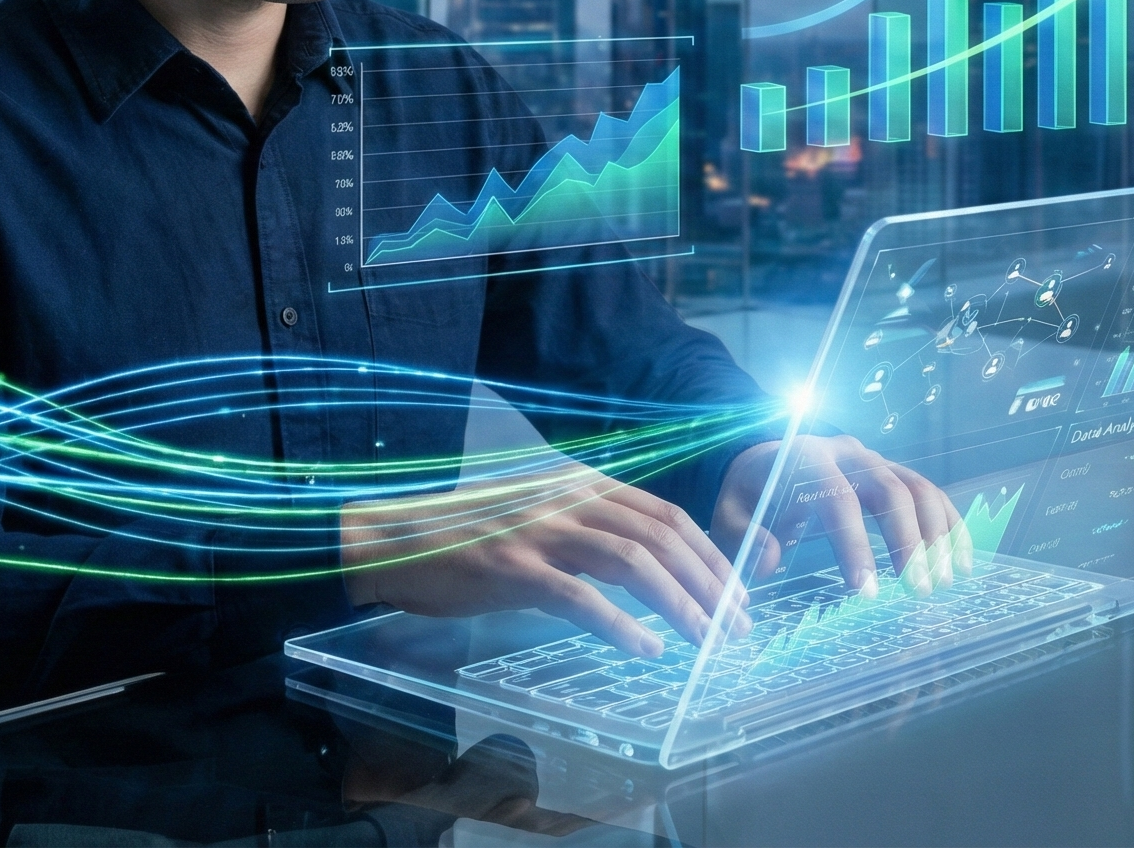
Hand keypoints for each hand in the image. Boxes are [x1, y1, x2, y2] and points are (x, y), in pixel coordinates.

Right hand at [339, 461, 748, 657]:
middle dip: (710, 583)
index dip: (710, 553)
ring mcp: (540, 530)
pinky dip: (620, 625)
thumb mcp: (539, 517)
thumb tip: (648, 568)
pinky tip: (646, 650)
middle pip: (661, 536)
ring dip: (680, 604)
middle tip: (737, 626)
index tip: (739, 591)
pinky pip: (580, 597)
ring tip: (707, 641)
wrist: (394, 537)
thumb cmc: (467, 535)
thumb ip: (588, 531)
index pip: (665, 514)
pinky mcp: (512, 567)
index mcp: (580, 484)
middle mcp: (568, 498)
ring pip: (633, 563)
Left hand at [710, 434, 963, 595]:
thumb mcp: (729, 511)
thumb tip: (771, 560)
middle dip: (907, 540)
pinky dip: (949, 524)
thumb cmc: (750, 494)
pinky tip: (959, 560)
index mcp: (804, 459)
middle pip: (889, 487)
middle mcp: (847, 453)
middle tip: (916, 588)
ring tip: (943, 580)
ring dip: (936, 533)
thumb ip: (742, 536)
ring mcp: (875, 459)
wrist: (769, 459)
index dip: (854, 543)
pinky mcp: (894, 472)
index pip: (837, 497)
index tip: (865, 590)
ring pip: (918, 486)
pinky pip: (930, 492)